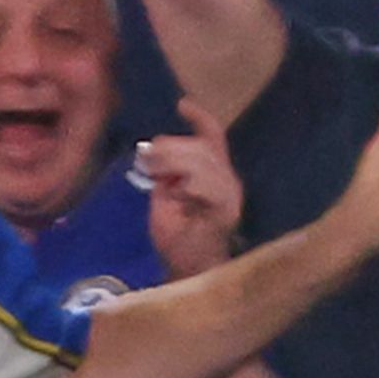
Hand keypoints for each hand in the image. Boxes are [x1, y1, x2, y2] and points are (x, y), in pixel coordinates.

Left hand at [137, 115, 245, 276]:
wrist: (189, 273)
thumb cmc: (178, 240)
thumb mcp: (164, 198)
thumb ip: (164, 175)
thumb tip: (154, 152)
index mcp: (214, 174)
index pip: (213, 137)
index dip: (199, 118)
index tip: (182, 104)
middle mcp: (227, 180)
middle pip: (201, 146)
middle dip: (170, 147)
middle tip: (148, 161)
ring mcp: (230, 195)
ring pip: (203, 161)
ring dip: (175, 165)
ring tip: (159, 178)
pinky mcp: (227, 210)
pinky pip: (208, 185)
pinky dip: (189, 185)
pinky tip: (179, 195)